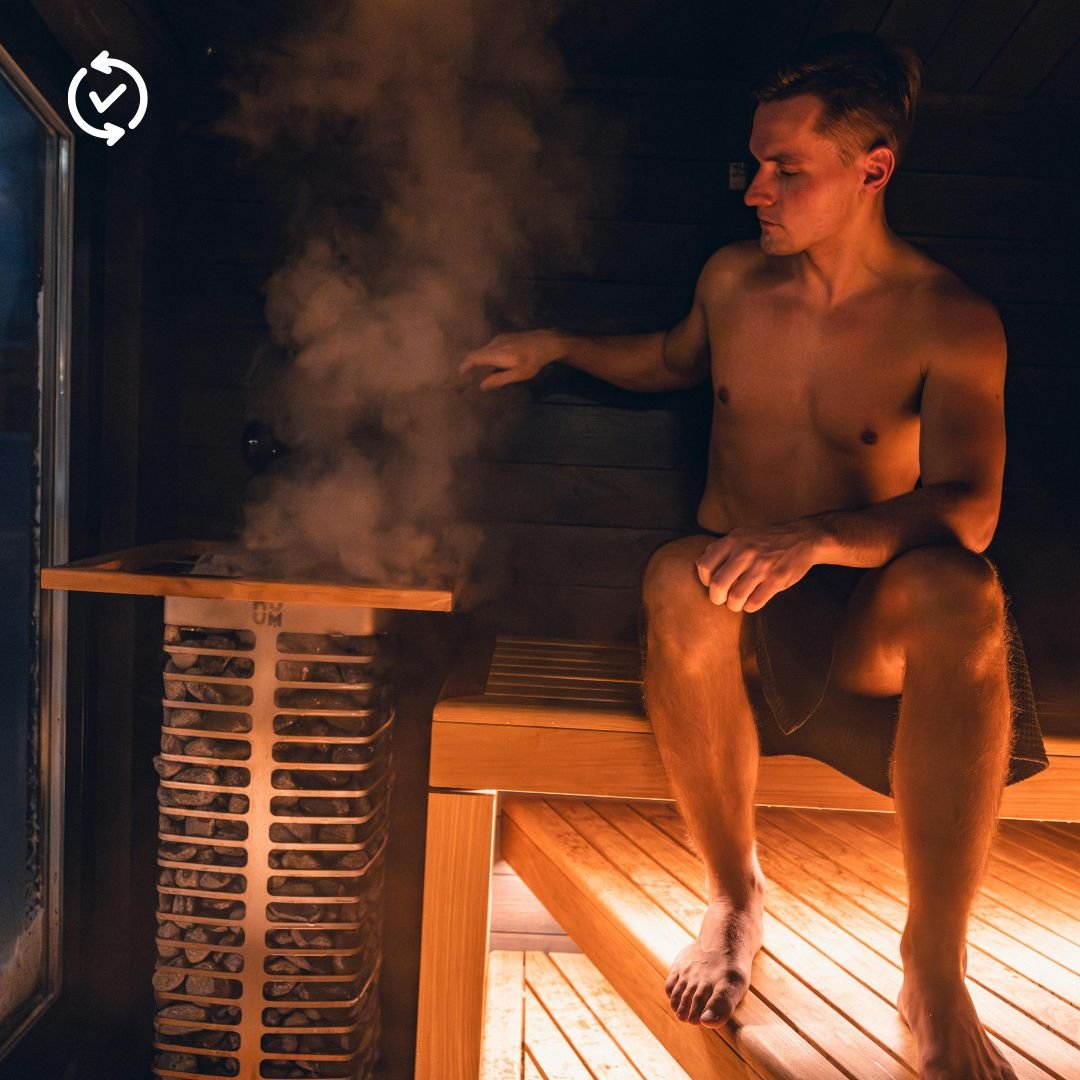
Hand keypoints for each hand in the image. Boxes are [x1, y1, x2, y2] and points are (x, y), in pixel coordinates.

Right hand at [458, 329, 562, 390]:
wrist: (546, 342)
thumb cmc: (532, 361)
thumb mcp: (517, 374)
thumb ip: (498, 380)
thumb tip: (481, 386)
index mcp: (495, 353)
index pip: (473, 358)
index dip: (464, 366)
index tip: (460, 375)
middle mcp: (494, 343)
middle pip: (476, 353)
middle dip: (470, 364)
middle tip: (468, 376)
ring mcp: (500, 338)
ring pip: (484, 350)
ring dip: (480, 360)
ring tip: (481, 372)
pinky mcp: (505, 336)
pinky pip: (490, 347)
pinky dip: (487, 355)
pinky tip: (494, 363)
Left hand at [695, 522, 824, 611]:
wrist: (803, 538)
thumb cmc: (766, 540)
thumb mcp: (741, 535)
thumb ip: (721, 548)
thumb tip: (698, 566)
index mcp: (733, 540)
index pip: (704, 566)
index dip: (705, 580)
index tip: (712, 584)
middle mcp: (745, 552)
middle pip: (717, 585)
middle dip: (716, 598)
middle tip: (721, 600)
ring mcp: (762, 566)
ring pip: (735, 597)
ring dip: (734, 605)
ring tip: (736, 603)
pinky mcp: (777, 579)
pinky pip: (754, 602)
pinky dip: (750, 606)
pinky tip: (751, 602)